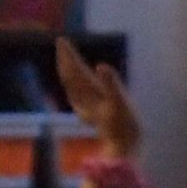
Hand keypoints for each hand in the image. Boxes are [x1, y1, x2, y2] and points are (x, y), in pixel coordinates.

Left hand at [58, 38, 142, 160]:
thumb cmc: (125, 125)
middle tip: (61, 43)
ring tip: (65, 57)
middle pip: (69, 75)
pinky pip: (76, 94)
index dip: (69, 55)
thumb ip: (111, 83)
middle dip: (65, 59)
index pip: (75, 69)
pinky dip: (72, 84)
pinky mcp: (89, 112)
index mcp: (91, 91)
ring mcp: (85, 106)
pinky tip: (73, 83)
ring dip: (67, 69)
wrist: (123, 147)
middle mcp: (84, 98)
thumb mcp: (121, 102)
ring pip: (71, 84)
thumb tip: (100, 65)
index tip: (62, 41)